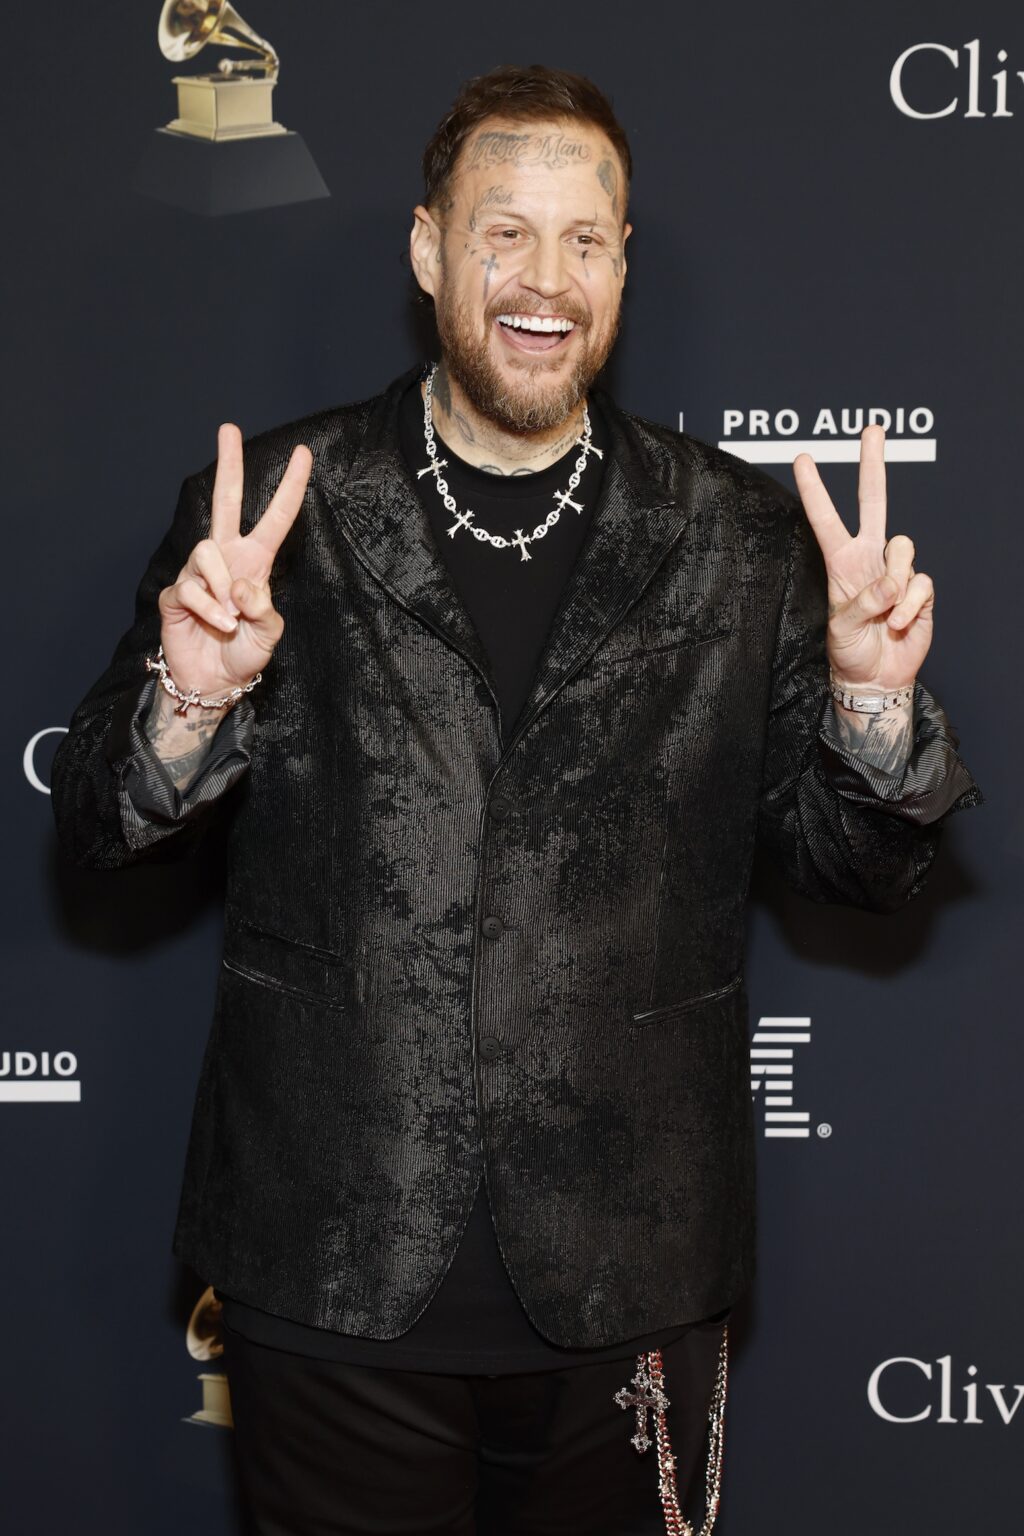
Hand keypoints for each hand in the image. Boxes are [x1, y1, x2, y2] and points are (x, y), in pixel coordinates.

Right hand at [158, 424, 312, 697]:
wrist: (214, 681)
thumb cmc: (246, 654)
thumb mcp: (269, 633)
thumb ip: (264, 608)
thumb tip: (242, 582)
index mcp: (256, 562)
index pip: (276, 519)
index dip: (290, 487)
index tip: (303, 453)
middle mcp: (226, 559)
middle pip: (224, 502)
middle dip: (228, 465)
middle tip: (229, 429)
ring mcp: (199, 573)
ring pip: (206, 551)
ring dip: (221, 585)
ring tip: (230, 617)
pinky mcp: (176, 592)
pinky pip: (190, 586)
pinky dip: (207, 608)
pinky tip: (216, 624)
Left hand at [793, 425, 933, 689]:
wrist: (875, 677)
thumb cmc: (849, 650)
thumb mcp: (840, 627)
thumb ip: (862, 600)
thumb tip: (893, 581)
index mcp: (841, 562)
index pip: (826, 520)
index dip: (815, 491)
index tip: (802, 459)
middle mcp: (869, 558)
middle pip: (874, 502)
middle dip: (872, 464)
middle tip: (872, 429)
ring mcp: (896, 571)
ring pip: (902, 547)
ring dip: (892, 583)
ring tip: (883, 615)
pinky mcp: (920, 589)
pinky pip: (920, 583)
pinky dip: (909, 606)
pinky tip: (899, 623)